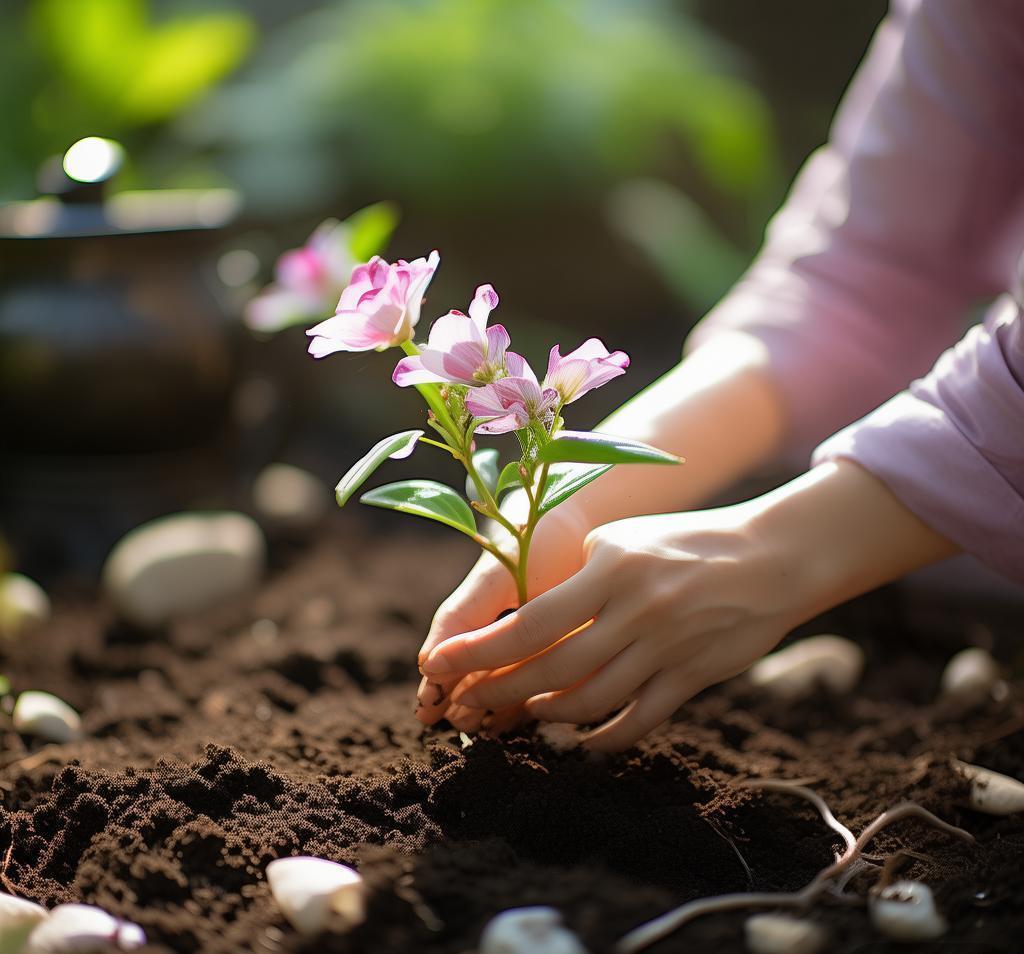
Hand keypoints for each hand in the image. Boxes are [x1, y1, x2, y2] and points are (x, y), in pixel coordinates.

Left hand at [420, 504, 796, 749]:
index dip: (480, 651)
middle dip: (498, 691)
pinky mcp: (692, 678)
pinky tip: (575, 742)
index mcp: (613, 569)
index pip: (531, 622)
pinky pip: (638, 722)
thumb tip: (526, 623)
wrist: (770, 558)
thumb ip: (576, 579)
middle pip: (552, 670)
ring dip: (545, 715)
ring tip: (519, 714)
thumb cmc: (684, 542)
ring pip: (590, 702)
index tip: (440, 664)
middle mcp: (637, 611)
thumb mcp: (623, 539)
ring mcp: (667, 649)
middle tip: (466, 704)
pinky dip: (600, 739)